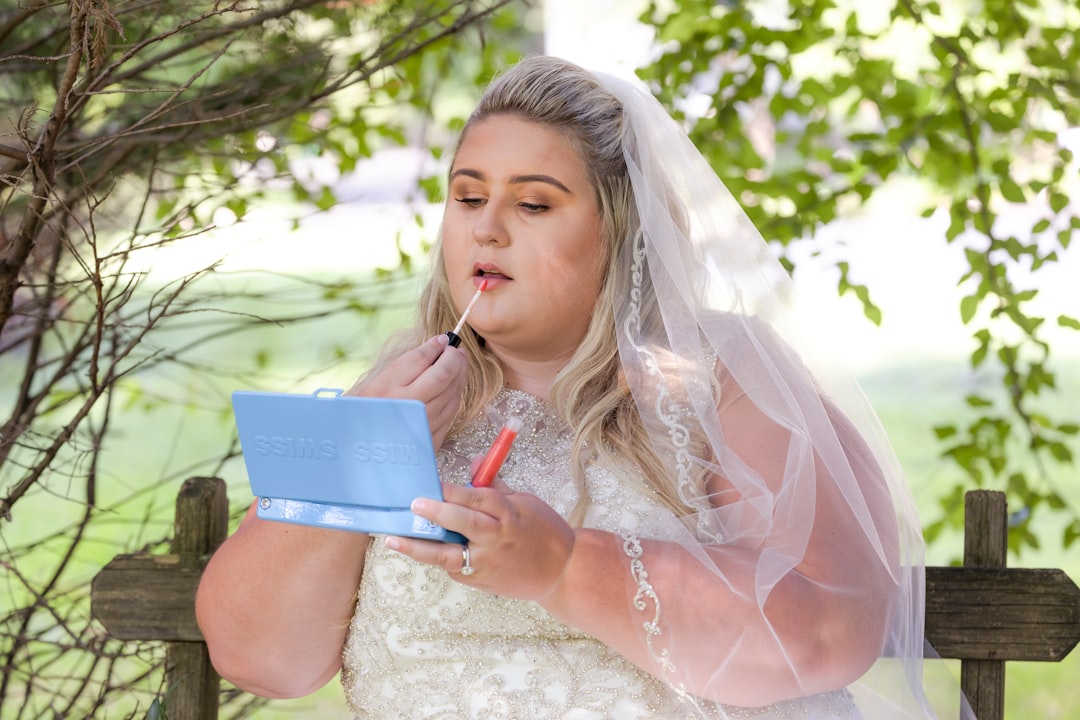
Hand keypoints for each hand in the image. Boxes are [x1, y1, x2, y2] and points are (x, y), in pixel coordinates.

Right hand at [345, 334, 465, 448]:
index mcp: (386, 388)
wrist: (355, 453)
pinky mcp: (430, 441)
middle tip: (456, 350)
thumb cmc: (362, 415)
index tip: (444, 339)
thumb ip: (402, 366)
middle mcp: (407, 406)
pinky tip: (453, 387)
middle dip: (455, 357)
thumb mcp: (371, 384)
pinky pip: (452, 412)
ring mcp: (422, 425)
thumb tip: (436, 345)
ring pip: (452, 393)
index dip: (436, 346)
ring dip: (460, 375)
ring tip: (458, 364)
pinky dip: (455, 395)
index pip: (420, 359)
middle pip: (443, 374)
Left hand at [386, 481, 574, 602]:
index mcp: (510, 513)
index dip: (455, 491)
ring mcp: (488, 563)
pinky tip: (418, 550)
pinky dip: (438, 558)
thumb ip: (493, 486)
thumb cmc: (543, 531)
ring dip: (419, 548)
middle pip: (465, 523)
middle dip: (438, 513)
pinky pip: (455, 567)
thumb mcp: (524, 501)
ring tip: (394, 539)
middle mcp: (497, 538)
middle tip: (414, 504)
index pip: (479, 499)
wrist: (562, 571)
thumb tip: (474, 463)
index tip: (433, 484)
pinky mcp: (481, 581)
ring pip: (449, 555)